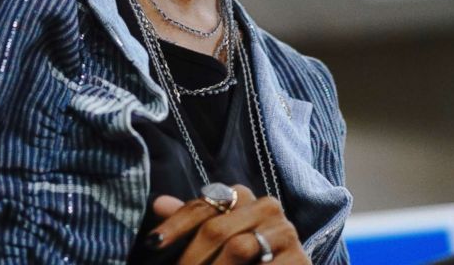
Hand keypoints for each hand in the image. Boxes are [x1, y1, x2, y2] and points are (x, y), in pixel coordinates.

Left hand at [148, 187, 308, 263]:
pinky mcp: (300, 259)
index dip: (175, 226)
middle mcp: (266, 206)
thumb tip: (159, 203)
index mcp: (242, 196)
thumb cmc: (247, 258)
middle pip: (216, 229)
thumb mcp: (218, 238)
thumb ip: (193, 222)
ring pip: (238, 248)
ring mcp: (285, 232)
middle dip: (192, 257)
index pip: (202, 207)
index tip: (153, 244)